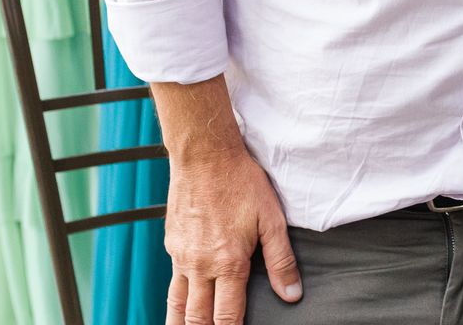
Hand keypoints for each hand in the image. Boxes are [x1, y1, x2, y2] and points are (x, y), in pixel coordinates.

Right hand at [165, 145, 300, 322]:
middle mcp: (200, 265)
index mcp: (227, 263)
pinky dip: (176, 300)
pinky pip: (172, 281)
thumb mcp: (271, 219)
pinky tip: (182, 304)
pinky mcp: (171, 244)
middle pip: (197, 319)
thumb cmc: (241, 182)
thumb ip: (281, 260)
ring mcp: (181, 256)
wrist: (204, 155)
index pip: (226, 317)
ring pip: (177, 305)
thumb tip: (291, 294)